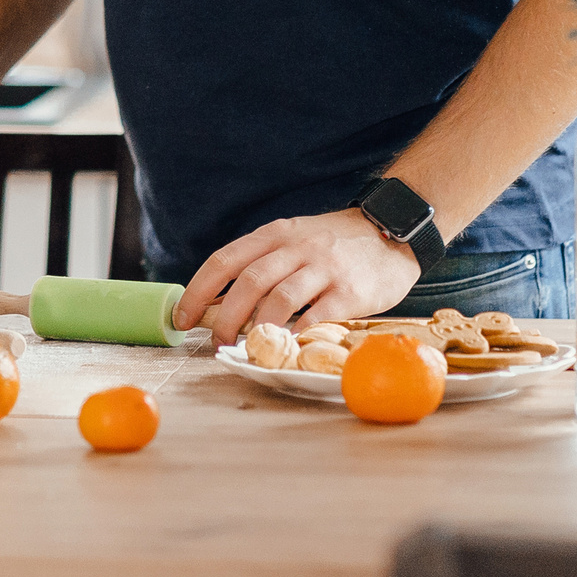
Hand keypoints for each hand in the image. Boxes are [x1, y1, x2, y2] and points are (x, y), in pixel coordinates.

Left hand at [174, 209, 421, 344]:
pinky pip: (317, 315)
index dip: (199, 290)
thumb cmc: (334, 243)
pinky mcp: (350, 290)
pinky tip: (286, 345)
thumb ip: (264, 262)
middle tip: (216, 340)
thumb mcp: (294, 238)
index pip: (225, 260)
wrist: (392, 231)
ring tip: (248, 345)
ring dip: (257, 327)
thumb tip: (220, 302)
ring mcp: (324, 267)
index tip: (183, 315)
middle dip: (225, 315)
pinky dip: (297, 333)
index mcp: (275, 233)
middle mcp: (296, 246)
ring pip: (279, 298)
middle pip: (249, 282)